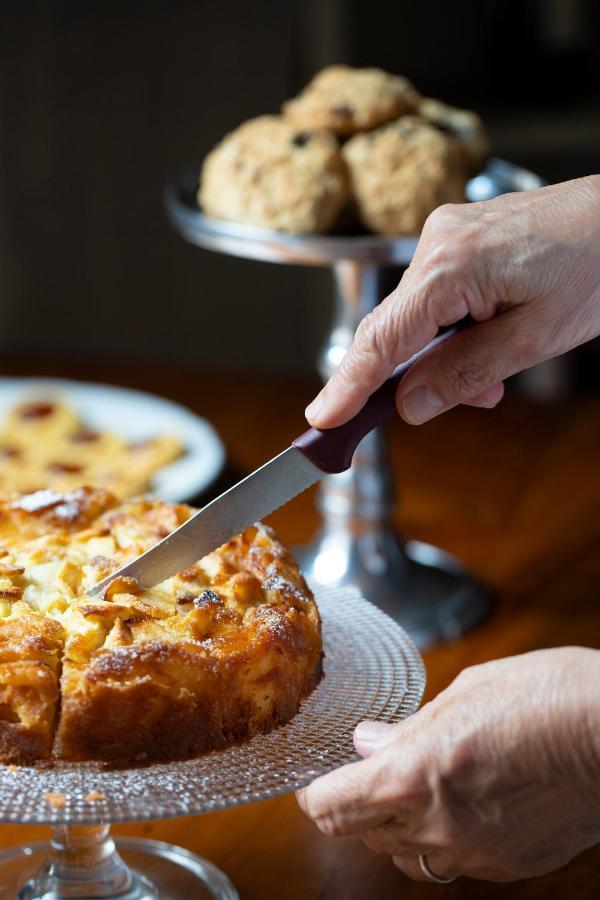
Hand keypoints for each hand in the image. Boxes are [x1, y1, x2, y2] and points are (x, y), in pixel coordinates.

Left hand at [297, 648, 599, 881]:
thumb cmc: (544, 697)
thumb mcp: (464, 693)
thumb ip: (408, 727)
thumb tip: (369, 742)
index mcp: (411, 776)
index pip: (332, 807)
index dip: (314, 795)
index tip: (314, 783)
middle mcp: (435, 825)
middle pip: (362, 836)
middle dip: (352, 808)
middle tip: (361, 778)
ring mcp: (474, 853)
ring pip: (406, 856)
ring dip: (394, 827)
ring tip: (411, 789)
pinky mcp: (507, 866)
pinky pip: (454, 862)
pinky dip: (441, 838)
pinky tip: (458, 804)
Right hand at [305, 175, 599, 426]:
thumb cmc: (598, 265)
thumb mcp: (534, 339)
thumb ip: (464, 373)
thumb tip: (409, 404)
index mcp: (451, 266)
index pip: (381, 339)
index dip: (347, 386)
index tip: (321, 421)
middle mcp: (437, 243)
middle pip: (393, 330)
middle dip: (401, 381)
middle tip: (409, 420)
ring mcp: (447, 236)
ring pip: (417, 317)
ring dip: (439, 358)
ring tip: (489, 386)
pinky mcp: (460, 238)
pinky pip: (436, 296)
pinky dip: (452, 331)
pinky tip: (486, 346)